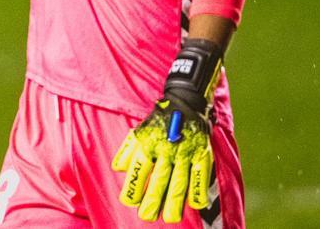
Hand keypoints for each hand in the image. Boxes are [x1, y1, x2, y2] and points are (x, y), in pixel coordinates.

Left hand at [112, 38, 223, 222]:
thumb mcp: (139, 131)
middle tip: (148, 216)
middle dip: (153, 200)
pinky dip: (199, 189)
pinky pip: (202, 174)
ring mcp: (186, 152)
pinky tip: (195, 204)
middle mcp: (166, 149)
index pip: (139, 168)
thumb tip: (117, 168)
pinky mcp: (202, 153)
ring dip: (175, 201)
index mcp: (148, 143)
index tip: (129, 202)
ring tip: (171, 218)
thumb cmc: (157, 121)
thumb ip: (127, 150)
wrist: (184, 101)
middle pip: (159, 179)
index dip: (133, 186)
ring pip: (181, 180)